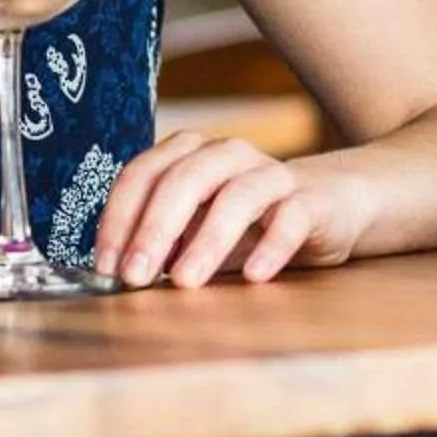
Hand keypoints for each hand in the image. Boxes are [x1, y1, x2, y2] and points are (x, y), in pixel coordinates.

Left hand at [94, 134, 369, 287]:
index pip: (143, 175)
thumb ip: (163, 245)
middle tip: (136, 276)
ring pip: (238, 195)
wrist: (330, 205)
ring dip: (207, 239)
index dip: (119, 218)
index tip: (106, 266)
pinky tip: (253, 274)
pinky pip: (291, 216)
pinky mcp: (312, 201)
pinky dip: (271, 244)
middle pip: (185, 179)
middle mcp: (229, 156)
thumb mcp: (198, 230)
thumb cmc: (250, 223)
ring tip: (186, 281)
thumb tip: (117, 276)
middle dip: (154, 228)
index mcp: (191, 156)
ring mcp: (272, 175)